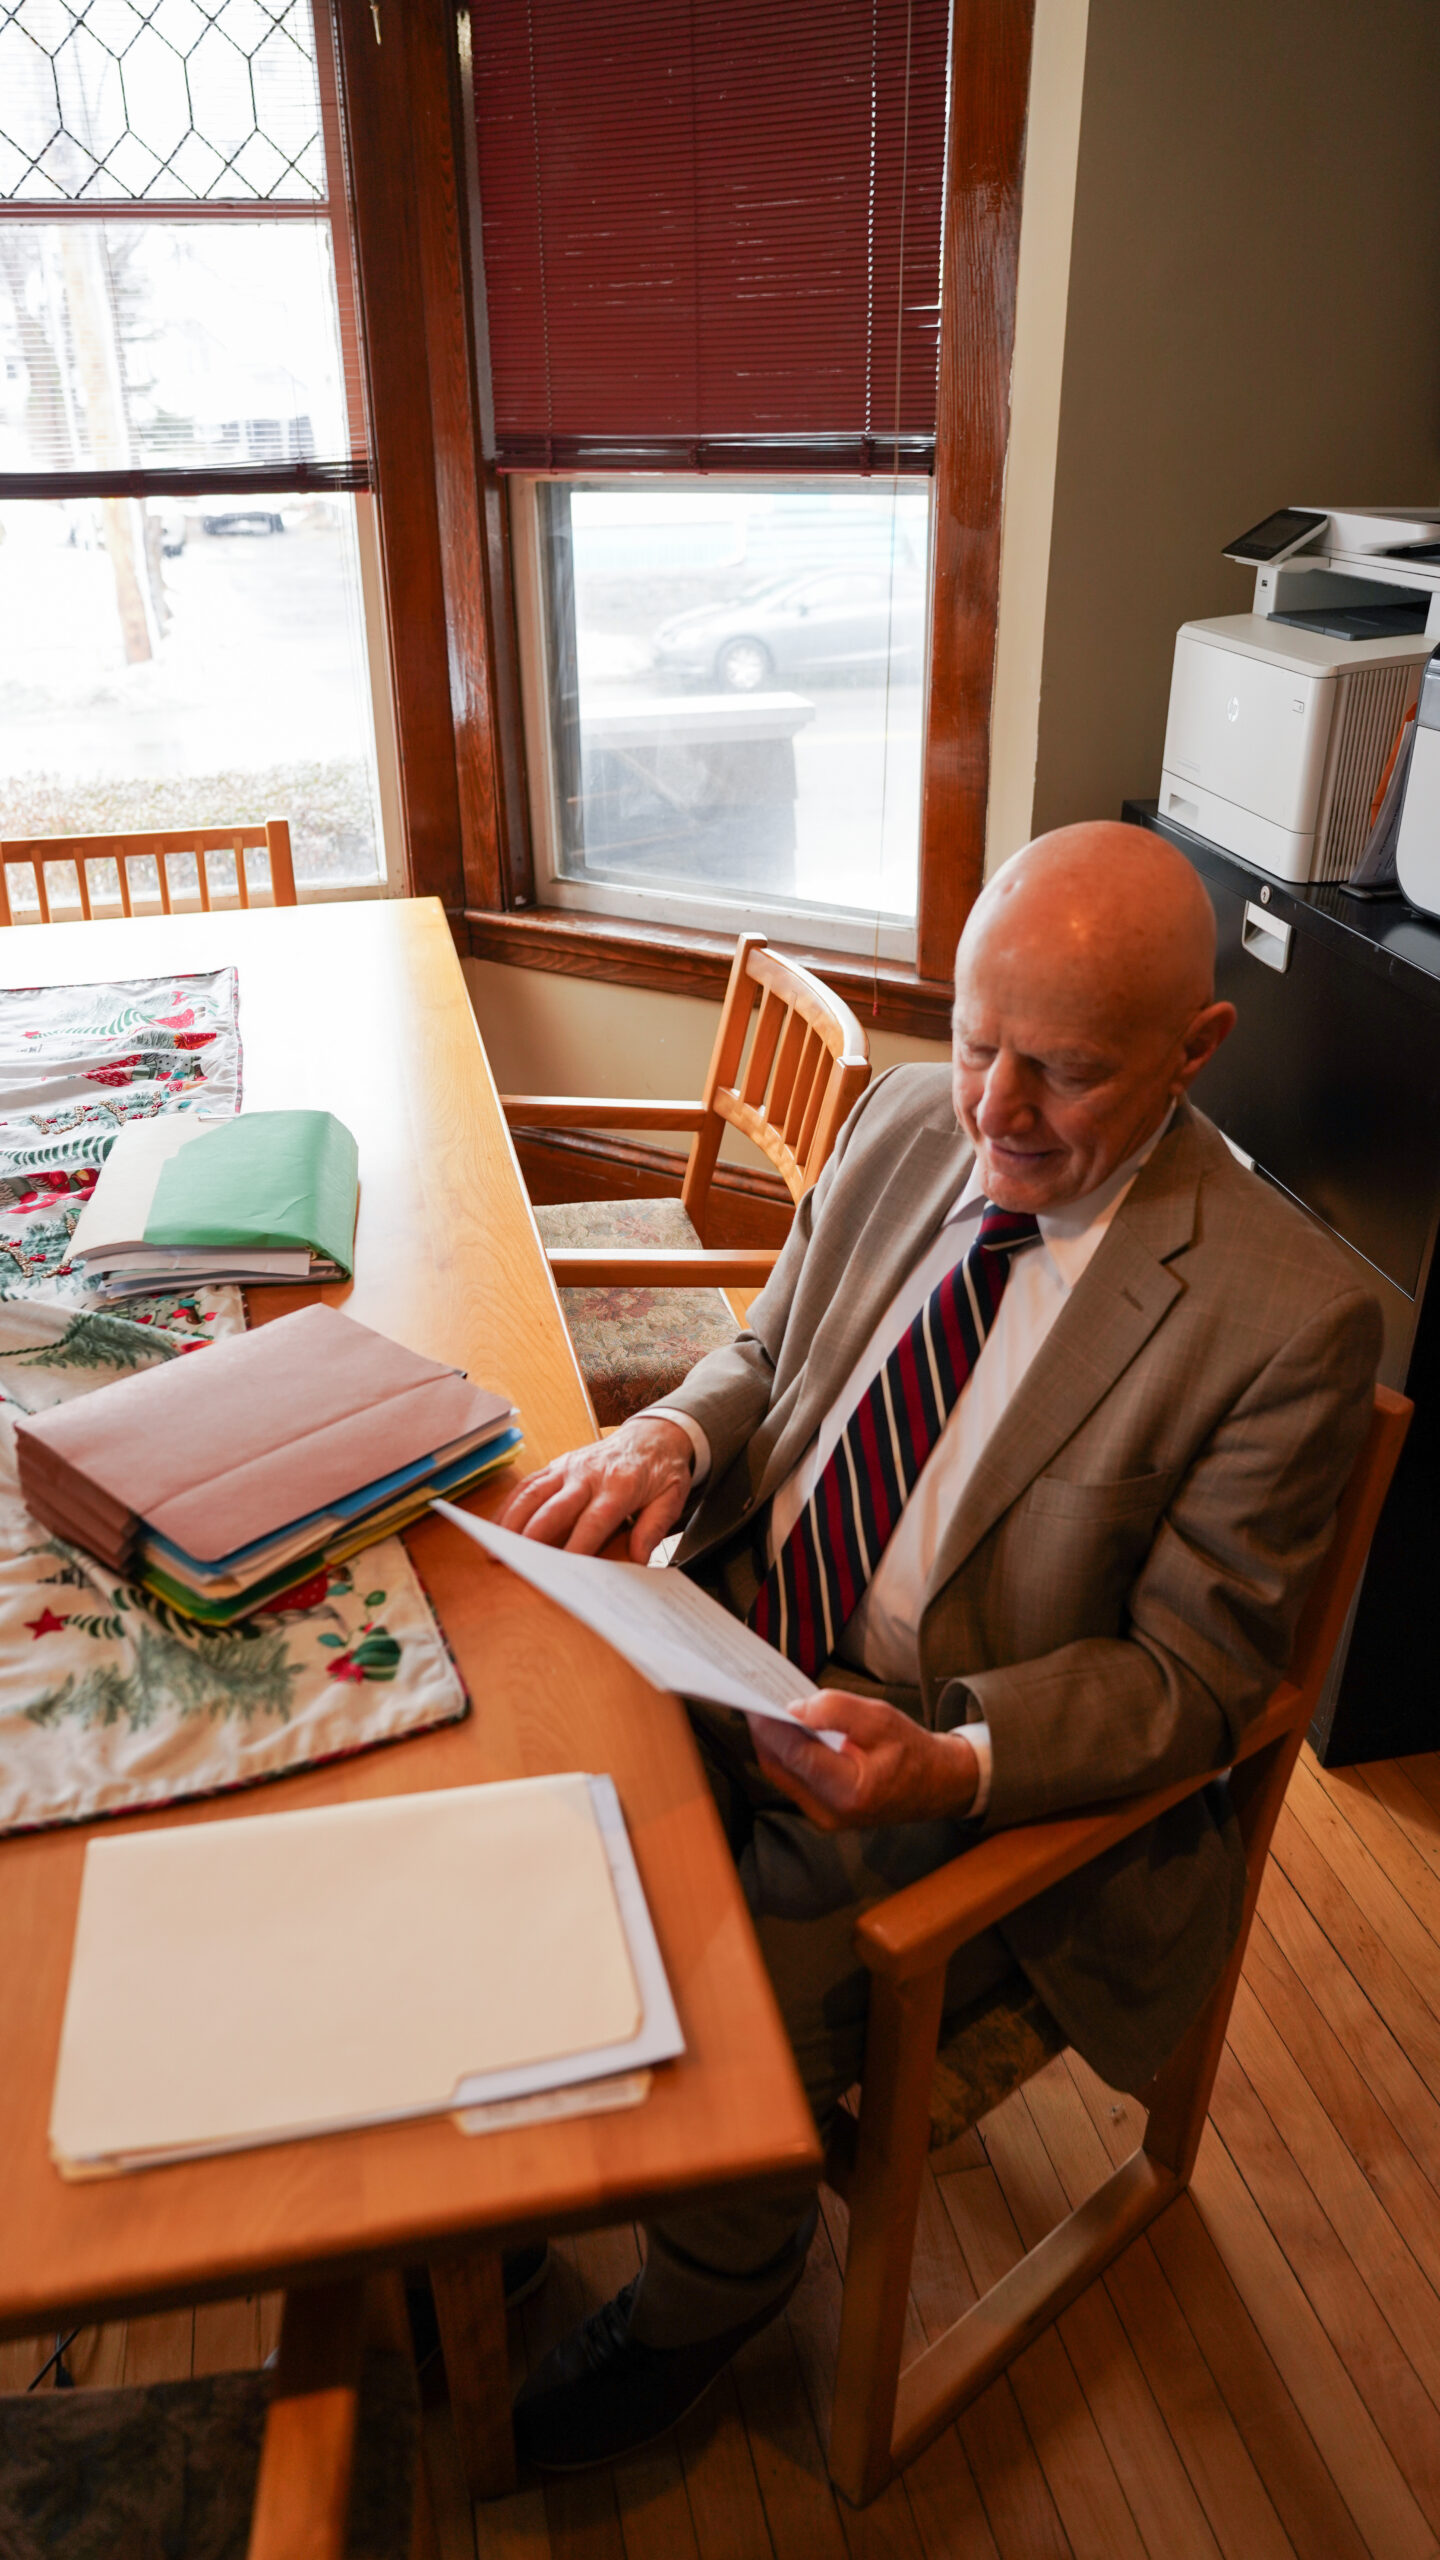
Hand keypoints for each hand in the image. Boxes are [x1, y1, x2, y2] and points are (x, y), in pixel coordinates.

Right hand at [496, 1414, 695, 1560]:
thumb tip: (639, 1559)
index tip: (564, 1569)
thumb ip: (654, 1528)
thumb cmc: (662, 1470)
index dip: (577, 1545)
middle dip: (533, 1535)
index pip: (594, 1520)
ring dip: (512, 1520)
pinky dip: (509, 1505)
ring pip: (533, 1493)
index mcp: (621, 1484)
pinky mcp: (557, 1465)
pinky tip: (497, 1525)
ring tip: (496, 1548)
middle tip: (517, 1562)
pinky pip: (528, 1484)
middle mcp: (589, 1474)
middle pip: (555, 1506)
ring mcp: (569, 1467)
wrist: (654, 1433)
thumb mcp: (672, 1498)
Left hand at [748, 1692, 979, 1832]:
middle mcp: (831, 1812)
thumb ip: (838, 1711)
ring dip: (771, 1741)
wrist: (934, 1786)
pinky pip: (791, 1779)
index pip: (797, 1755)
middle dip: (765, 1730)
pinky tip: (783, 1728)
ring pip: (781, 1773)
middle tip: (753, 1697)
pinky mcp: (820, 1813)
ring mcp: (823, 1817)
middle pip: (781, 1765)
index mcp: (851, 1791)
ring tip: (764, 1708)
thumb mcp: (881, 1719)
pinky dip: (784, 1752)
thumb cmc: (911, 1751)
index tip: (757, 1698)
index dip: (773, 1726)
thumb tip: (795, 1708)